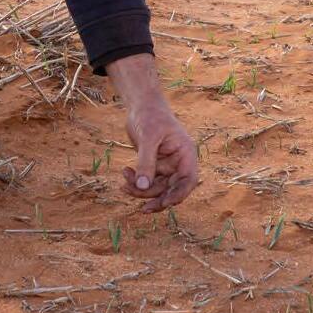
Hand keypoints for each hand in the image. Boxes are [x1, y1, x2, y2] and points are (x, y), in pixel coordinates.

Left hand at [105, 53, 198, 211]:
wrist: (140, 105)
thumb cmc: (150, 115)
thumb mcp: (149, 137)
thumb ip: (146, 162)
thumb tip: (142, 187)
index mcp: (185, 154)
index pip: (188, 180)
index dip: (179, 195)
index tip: (165, 203)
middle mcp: (178, 162)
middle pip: (171, 189)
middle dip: (155, 198)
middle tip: (142, 208)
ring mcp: (166, 165)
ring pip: (156, 188)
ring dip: (140, 190)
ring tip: (124, 184)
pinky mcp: (153, 165)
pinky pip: (146, 181)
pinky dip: (135, 181)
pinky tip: (125, 173)